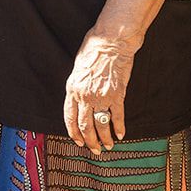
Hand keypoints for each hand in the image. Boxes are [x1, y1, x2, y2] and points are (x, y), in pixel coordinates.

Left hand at [63, 31, 138, 154]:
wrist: (111, 41)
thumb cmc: (94, 49)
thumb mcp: (78, 68)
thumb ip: (77, 86)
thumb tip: (79, 99)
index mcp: (72, 88)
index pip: (70, 117)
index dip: (74, 132)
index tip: (78, 141)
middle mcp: (85, 95)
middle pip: (85, 125)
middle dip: (90, 141)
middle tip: (95, 149)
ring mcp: (101, 96)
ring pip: (101, 125)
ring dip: (105, 138)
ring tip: (108, 145)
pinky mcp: (117, 94)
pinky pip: (117, 116)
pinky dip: (119, 127)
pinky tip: (121, 134)